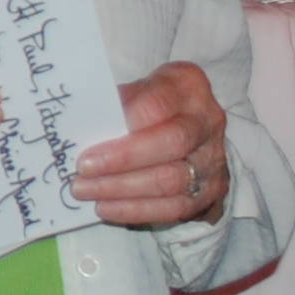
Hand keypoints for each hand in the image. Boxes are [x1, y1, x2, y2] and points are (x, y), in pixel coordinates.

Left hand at [69, 61, 230, 229]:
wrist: (191, 132)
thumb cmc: (152, 105)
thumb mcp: (136, 91)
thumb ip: (116, 104)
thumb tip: (81, 126)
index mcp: (187, 85)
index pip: (157, 105)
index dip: (125, 125)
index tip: (90, 144)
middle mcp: (207, 120)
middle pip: (172, 143)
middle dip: (123, 160)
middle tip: (83, 170)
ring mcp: (213, 158)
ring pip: (172, 180)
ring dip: (122, 189)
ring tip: (86, 191)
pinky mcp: (210, 191)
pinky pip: (174, 207)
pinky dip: (135, 210)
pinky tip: (106, 208)